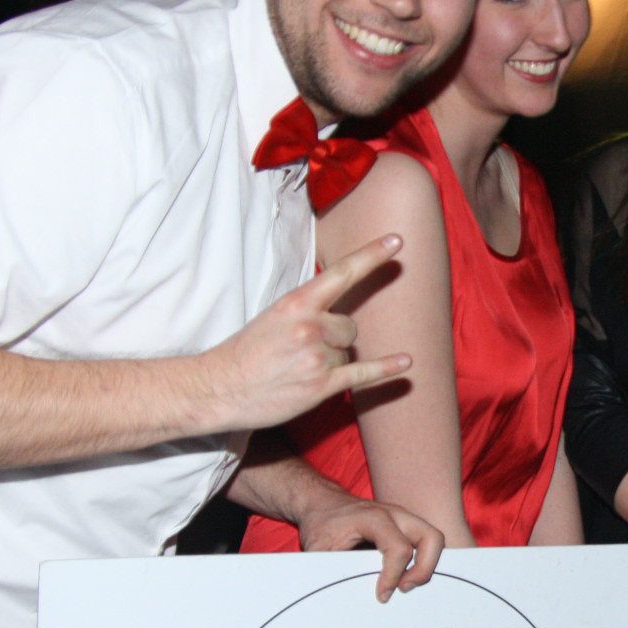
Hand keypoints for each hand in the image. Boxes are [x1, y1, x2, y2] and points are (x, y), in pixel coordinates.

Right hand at [204, 235, 411, 431]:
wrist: (221, 387)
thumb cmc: (246, 352)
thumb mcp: (273, 316)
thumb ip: (306, 308)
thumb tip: (338, 311)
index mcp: (296, 303)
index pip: (342, 272)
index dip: (372, 255)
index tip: (397, 240)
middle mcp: (310, 326)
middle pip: (350, 326)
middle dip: (335, 338)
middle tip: (302, 351)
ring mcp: (317, 356)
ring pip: (349, 353)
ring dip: (332, 362)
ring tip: (300, 369)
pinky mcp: (322, 384)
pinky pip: (363, 373)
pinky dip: (385, 369)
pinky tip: (406, 362)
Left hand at [296, 492, 444, 600]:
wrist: (322, 502)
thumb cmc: (321, 523)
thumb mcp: (317, 549)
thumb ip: (328, 571)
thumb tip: (335, 600)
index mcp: (372, 519)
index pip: (399, 549)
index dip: (393, 576)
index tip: (381, 595)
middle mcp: (394, 514)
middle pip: (431, 538)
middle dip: (424, 568)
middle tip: (404, 588)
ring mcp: (403, 518)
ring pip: (434, 539)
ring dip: (427, 564)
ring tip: (405, 584)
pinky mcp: (405, 526)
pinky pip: (425, 542)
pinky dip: (422, 560)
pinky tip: (405, 576)